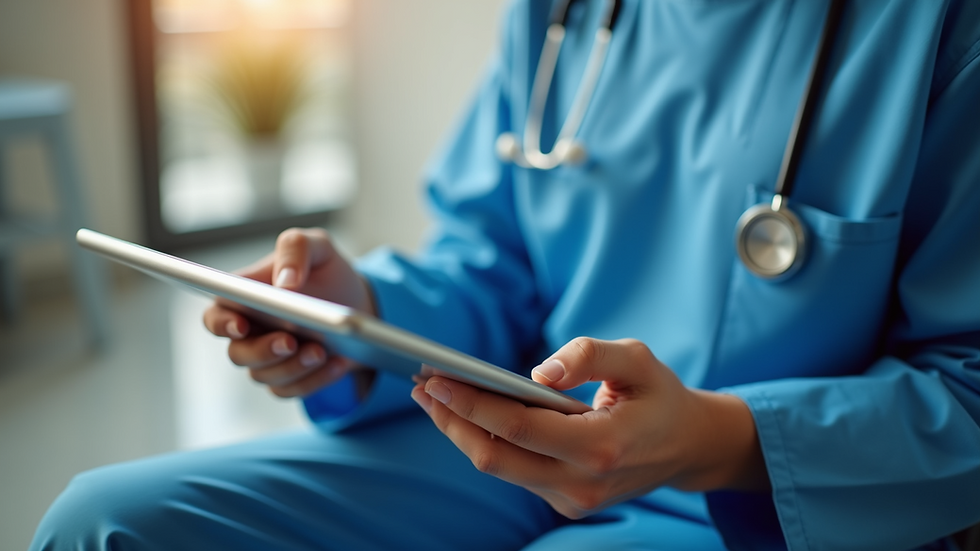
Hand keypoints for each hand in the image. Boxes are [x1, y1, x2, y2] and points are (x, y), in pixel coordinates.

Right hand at [203, 227, 376, 397]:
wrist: (358, 304)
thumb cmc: (326, 272)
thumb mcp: (318, 246)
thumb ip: (295, 248)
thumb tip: (285, 283)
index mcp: (245, 298)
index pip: (216, 315)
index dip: (222, 323)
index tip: (241, 325)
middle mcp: (250, 333)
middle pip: (239, 353)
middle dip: (264, 351)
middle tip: (290, 341)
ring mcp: (268, 359)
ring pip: (266, 376)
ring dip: (294, 367)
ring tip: (321, 351)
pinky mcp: (290, 379)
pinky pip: (293, 389)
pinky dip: (316, 380)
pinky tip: (338, 363)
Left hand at [411, 337, 766, 518]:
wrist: (688, 446)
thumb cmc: (659, 395)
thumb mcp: (638, 358)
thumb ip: (589, 355)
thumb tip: (538, 371)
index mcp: (602, 447)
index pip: (518, 428)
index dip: (471, 403)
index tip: (434, 378)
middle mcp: (583, 483)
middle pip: (494, 457)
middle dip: (451, 420)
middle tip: (421, 384)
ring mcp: (573, 500)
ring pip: (498, 468)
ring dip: (461, 431)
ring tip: (433, 395)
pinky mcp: (566, 502)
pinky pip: (514, 471)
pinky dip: (485, 441)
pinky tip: (467, 414)